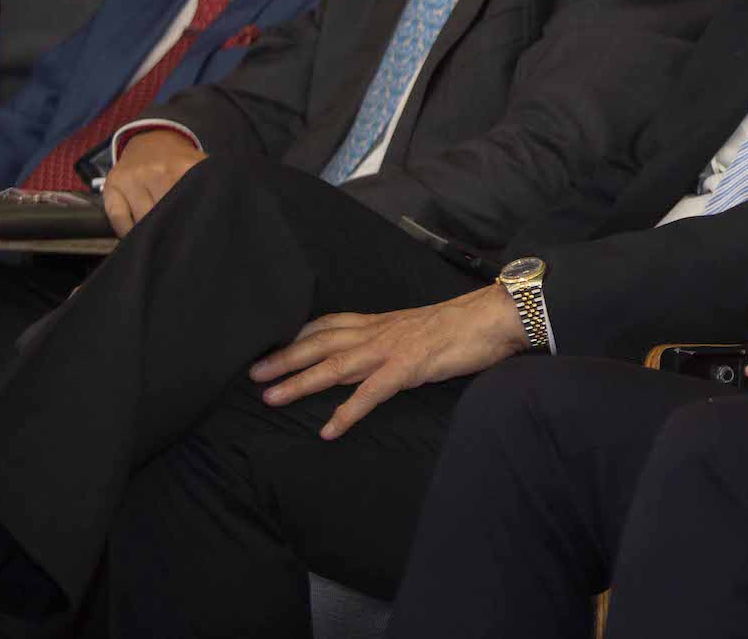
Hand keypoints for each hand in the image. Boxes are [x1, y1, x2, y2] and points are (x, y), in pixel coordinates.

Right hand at [102, 131, 207, 235]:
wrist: (150, 139)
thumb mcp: (199, 166)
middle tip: (176, 236)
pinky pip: (118, 218)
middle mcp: (155, 172)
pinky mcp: (112, 186)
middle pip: (164, 214)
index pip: (188, 203)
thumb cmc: (178, 161)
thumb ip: (209, 185)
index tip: (193, 231)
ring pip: (142, 219)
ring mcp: (131, 179)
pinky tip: (136, 235)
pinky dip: (127, 231)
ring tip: (159, 237)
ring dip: (150, 231)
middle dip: (172, 226)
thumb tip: (219, 211)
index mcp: (182, 167)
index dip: (191, 221)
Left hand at [247, 284, 527, 439]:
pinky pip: (371, 393)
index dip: (299, 334)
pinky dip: (347, 412)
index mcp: (384, 322)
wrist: (495, 316)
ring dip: (300, 382)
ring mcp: (392, 349)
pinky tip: (329, 430)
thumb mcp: (420, 328)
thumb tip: (379, 352)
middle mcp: (380, 332)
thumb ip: (395, 339)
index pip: (331, 324)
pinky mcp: (408, 367)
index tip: (273, 344)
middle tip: (252, 373)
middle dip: (284, 357)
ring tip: (271, 398)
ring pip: (335, 365)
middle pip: (321, 343)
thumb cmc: (465, 325)